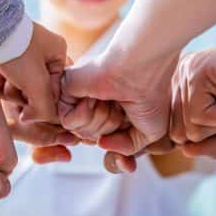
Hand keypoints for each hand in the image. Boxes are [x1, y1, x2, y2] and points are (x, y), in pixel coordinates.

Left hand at [0, 22, 67, 123]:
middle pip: (31, 90)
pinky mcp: (2, 55)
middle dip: (16, 91)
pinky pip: (0, 78)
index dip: (39, 99)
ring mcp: (20, 53)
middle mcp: (41, 52)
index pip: (54, 90)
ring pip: (13, 86)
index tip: (28, 98)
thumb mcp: (37, 83)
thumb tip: (31, 118)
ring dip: (2, 85)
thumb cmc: (17, 51)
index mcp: (57, 54)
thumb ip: (44, 108)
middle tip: (11, 80)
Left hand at [60, 51, 176, 156]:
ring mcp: (77, 97)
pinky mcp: (64, 90)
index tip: (128, 120)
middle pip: (89, 138)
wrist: (142, 69)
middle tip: (121, 105)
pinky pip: (67, 122)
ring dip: (101, 120)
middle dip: (109, 128)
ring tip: (112, 98)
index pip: (100, 139)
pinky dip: (86, 115)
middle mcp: (91, 103)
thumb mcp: (149, 132)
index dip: (115, 138)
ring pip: (79, 132)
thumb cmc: (152, 92)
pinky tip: (97, 97)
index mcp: (108, 109)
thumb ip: (126, 147)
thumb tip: (101, 144)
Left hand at [171, 30, 215, 158]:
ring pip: (189, 129)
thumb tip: (186, 152)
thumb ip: (212, 144)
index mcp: (185, 89)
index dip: (212, 134)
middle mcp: (180, 78)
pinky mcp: (198, 70)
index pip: (179, 136)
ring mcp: (187, 72)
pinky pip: (199, 116)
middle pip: (180, 135)